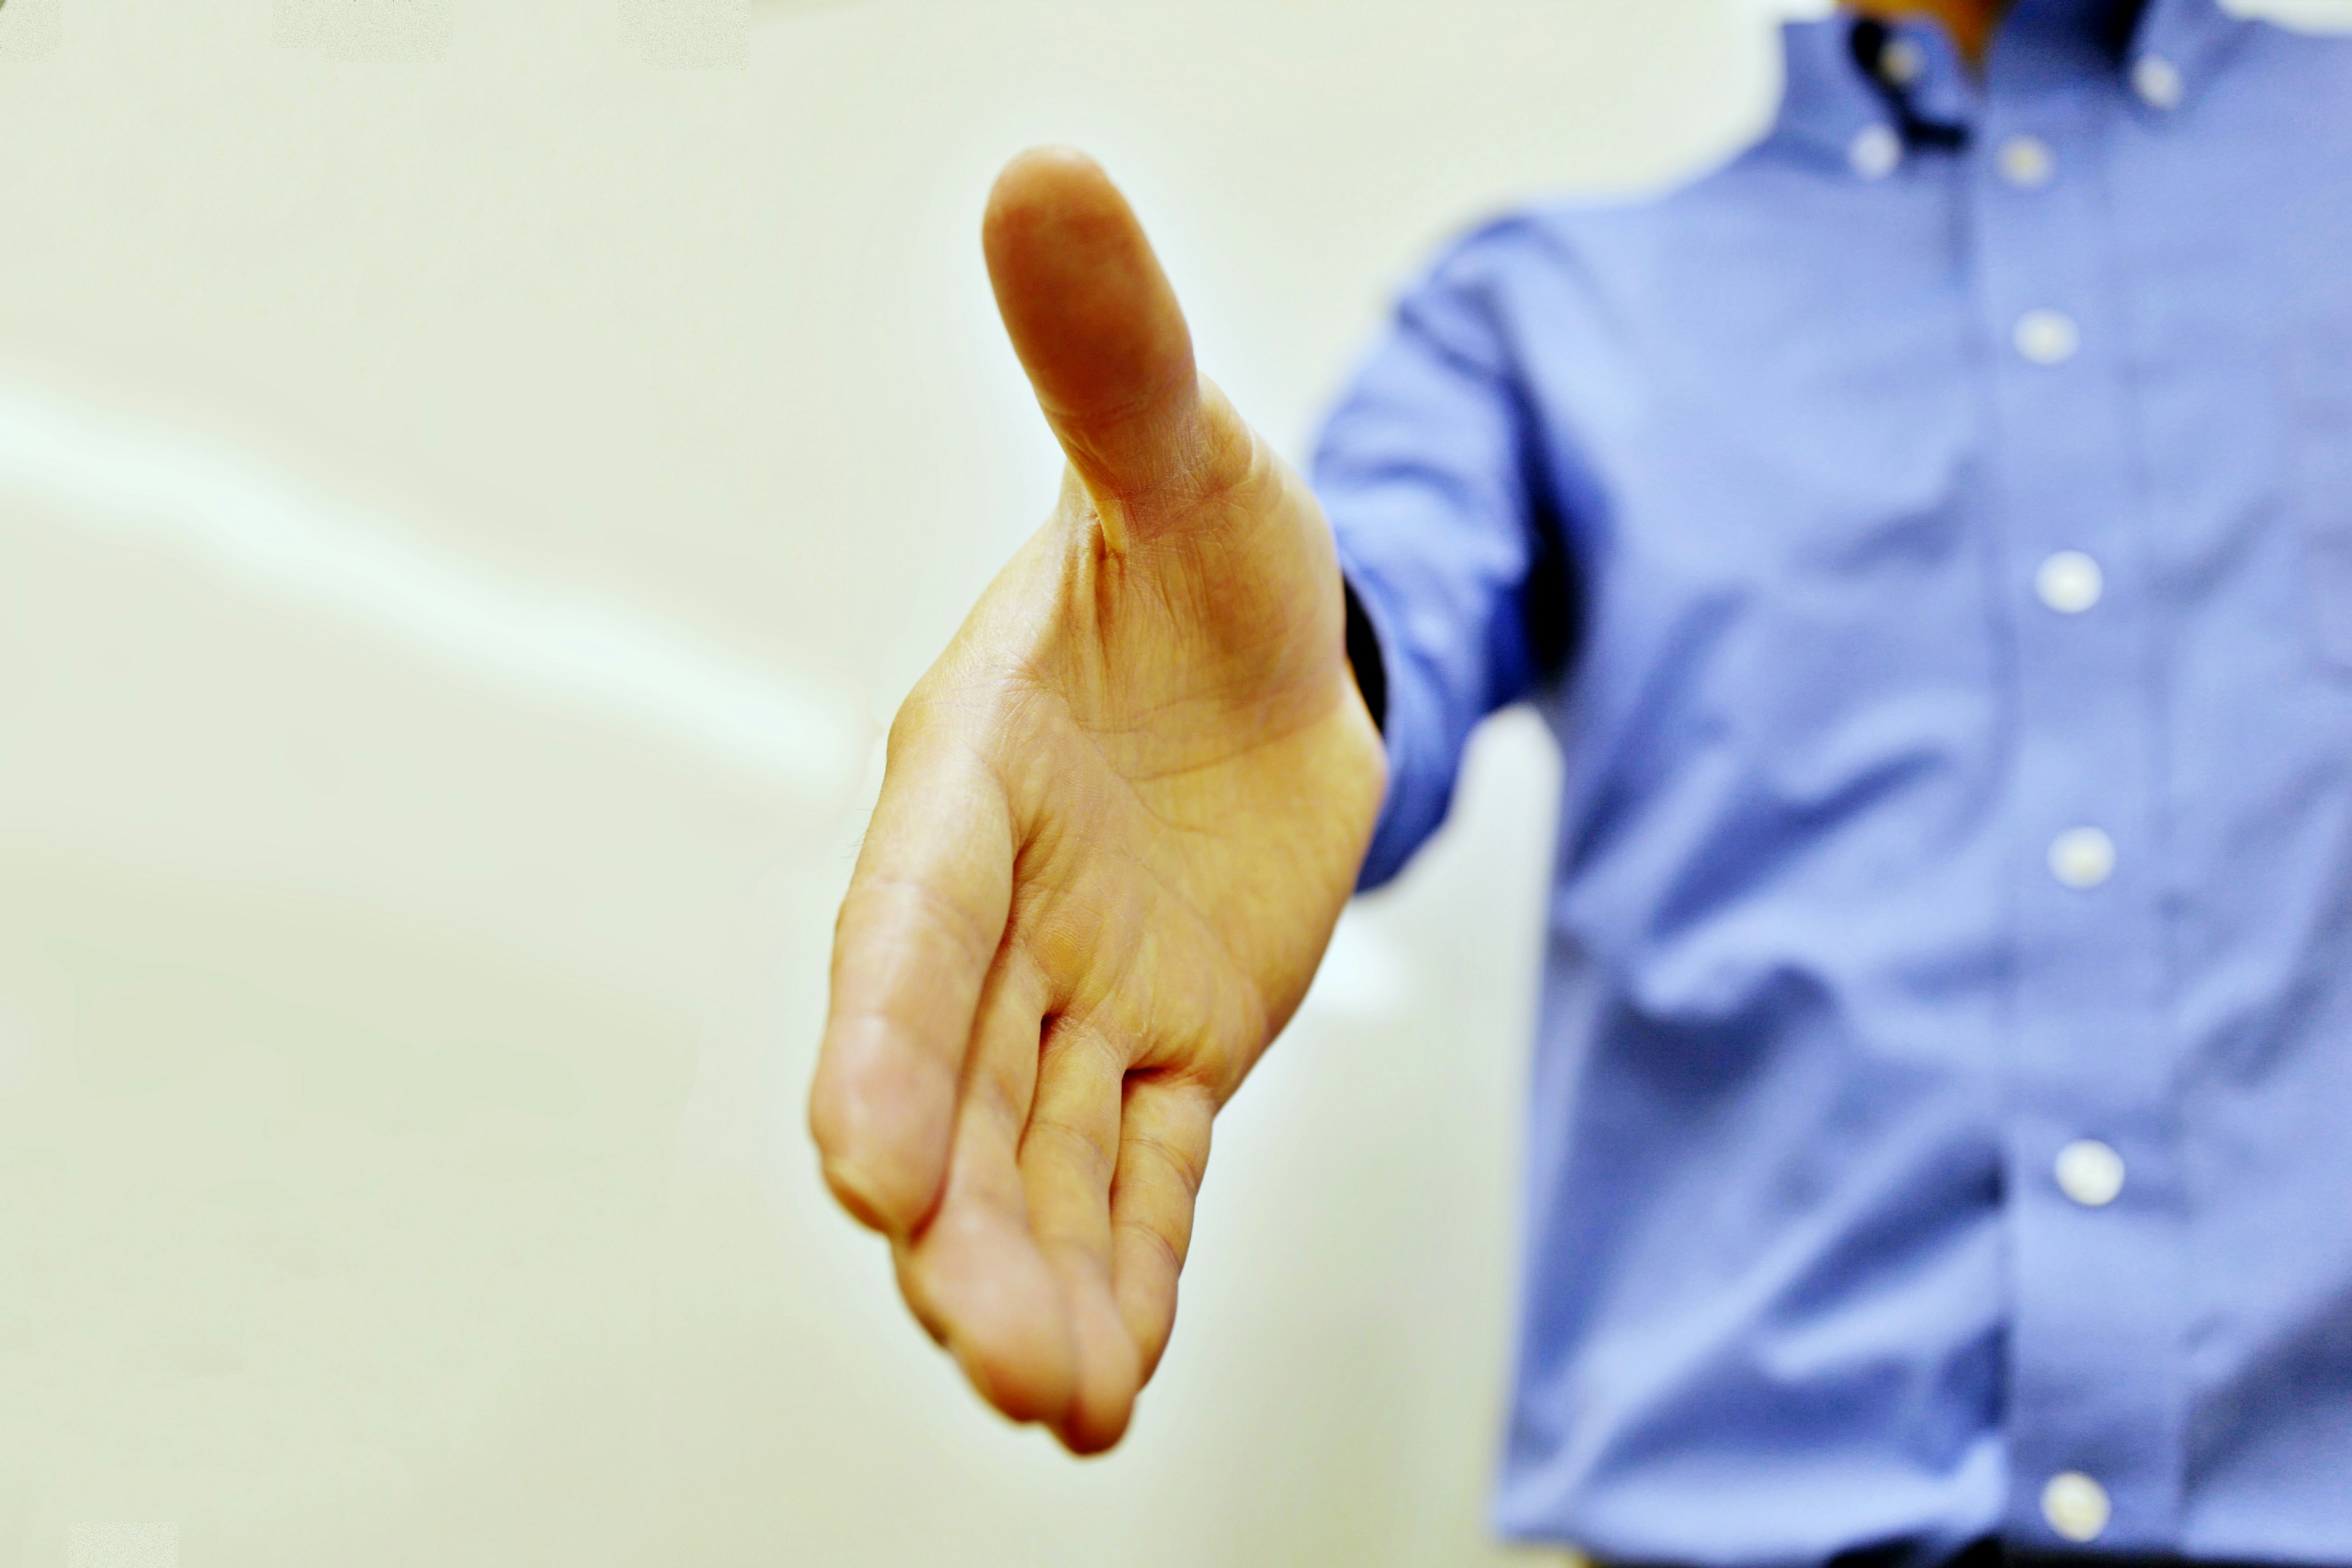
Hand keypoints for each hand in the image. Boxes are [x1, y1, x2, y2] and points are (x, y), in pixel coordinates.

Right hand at [809, 148, 1385, 1452]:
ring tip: (1057, 1403)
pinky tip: (1116, 1388)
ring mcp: (1078, 992)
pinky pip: (1143, 1173)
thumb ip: (1112, 354)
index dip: (880, 1038)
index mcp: (974, 775)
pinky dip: (1134, 1271)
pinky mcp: (1165, 1050)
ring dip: (1046, 1273)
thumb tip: (1049, 167)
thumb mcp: (1182, 456)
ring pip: (1044, 1151)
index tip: (860, 1168)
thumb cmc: (1199, 547)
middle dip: (961, 1205)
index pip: (909, 921)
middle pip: (960, 1071)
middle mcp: (1000, 908)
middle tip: (977, 1341)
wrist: (1259, 650)